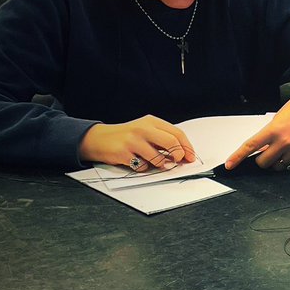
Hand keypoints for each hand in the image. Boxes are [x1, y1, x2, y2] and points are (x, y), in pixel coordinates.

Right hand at [79, 115, 194, 171]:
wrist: (99, 138)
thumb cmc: (126, 136)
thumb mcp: (146, 131)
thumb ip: (163, 139)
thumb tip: (183, 154)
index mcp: (151, 122)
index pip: (177, 133)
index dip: (187, 147)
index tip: (190, 157)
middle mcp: (143, 129)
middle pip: (171, 143)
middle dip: (178, 156)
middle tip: (177, 162)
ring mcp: (133, 141)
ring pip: (158, 158)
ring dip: (160, 164)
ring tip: (154, 162)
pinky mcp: (124, 153)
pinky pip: (143, 166)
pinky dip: (144, 168)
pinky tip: (138, 162)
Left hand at [225, 86, 289, 170]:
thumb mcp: (279, 119)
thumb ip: (269, 135)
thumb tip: (262, 150)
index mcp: (273, 129)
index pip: (250, 146)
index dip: (237, 157)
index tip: (230, 165)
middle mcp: (284, 141)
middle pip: (264, 163)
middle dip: (263, 159)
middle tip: (268, 151)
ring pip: (279, 166)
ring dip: (278, 160)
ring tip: (286, 147)